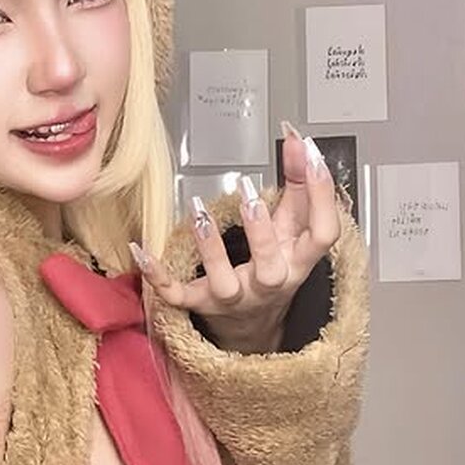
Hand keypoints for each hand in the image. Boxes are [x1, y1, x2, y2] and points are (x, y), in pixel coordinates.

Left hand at [130, 122, 341, 353]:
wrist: (251, 325)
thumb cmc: (273, 267)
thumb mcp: (291, 229)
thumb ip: (297, 184)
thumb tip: (297, 139)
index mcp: (297, 262)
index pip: (322, 234)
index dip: (322, 196)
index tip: (310, 157)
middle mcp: (268, 283)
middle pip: (272, 265)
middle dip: (260, 230)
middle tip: (247, 193)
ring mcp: (232, 297)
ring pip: (223, 280)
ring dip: (210, 248)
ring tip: (199, 213)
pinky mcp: (199, 303)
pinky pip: (176, 294)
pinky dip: (157, 275)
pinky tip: (141, 250)